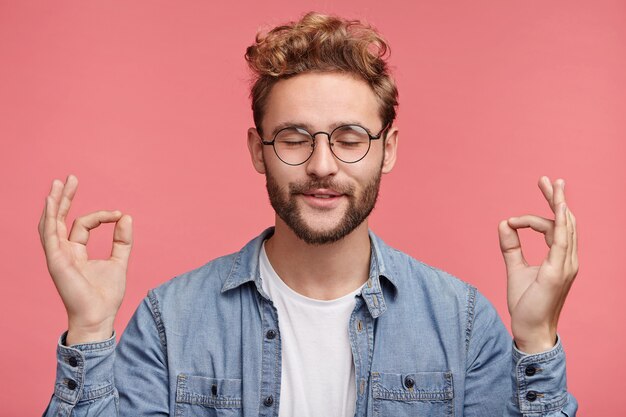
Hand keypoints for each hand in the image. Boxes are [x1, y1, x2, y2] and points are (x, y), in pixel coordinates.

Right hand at [38, 175, 132, 344]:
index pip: (83, 224)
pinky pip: (49, 235)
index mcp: (76, 252)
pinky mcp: (56, 261)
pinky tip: (53, 201)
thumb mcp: (119, 261)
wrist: (100, 316)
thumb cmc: (106, 295)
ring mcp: (57, 256)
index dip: (101, 216)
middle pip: (60, 218)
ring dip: (53, 203)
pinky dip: (50, 217)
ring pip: (50, 223)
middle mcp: (64, 251)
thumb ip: (123, 240)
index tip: (119, 214)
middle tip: (69, 178)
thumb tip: (127, 215)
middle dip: (65, 198)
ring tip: (57, 184)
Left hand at [498, 177, 577, 353]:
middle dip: (556, 198)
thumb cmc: (526, 303)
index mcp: (559, 258)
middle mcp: (567, 259)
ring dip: (559, 204)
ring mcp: (566, 265)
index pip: (554, 227)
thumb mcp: (515, 268)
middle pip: (565, 221)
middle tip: (547, 179)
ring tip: (553, 184)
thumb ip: (510, 246)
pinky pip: (561, 241)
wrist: (529, 329)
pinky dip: (560, 223)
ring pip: (565, 227)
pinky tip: (558, 207)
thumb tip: (503, 223)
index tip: (511, 221)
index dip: (536, 215)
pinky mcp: (558, 272)